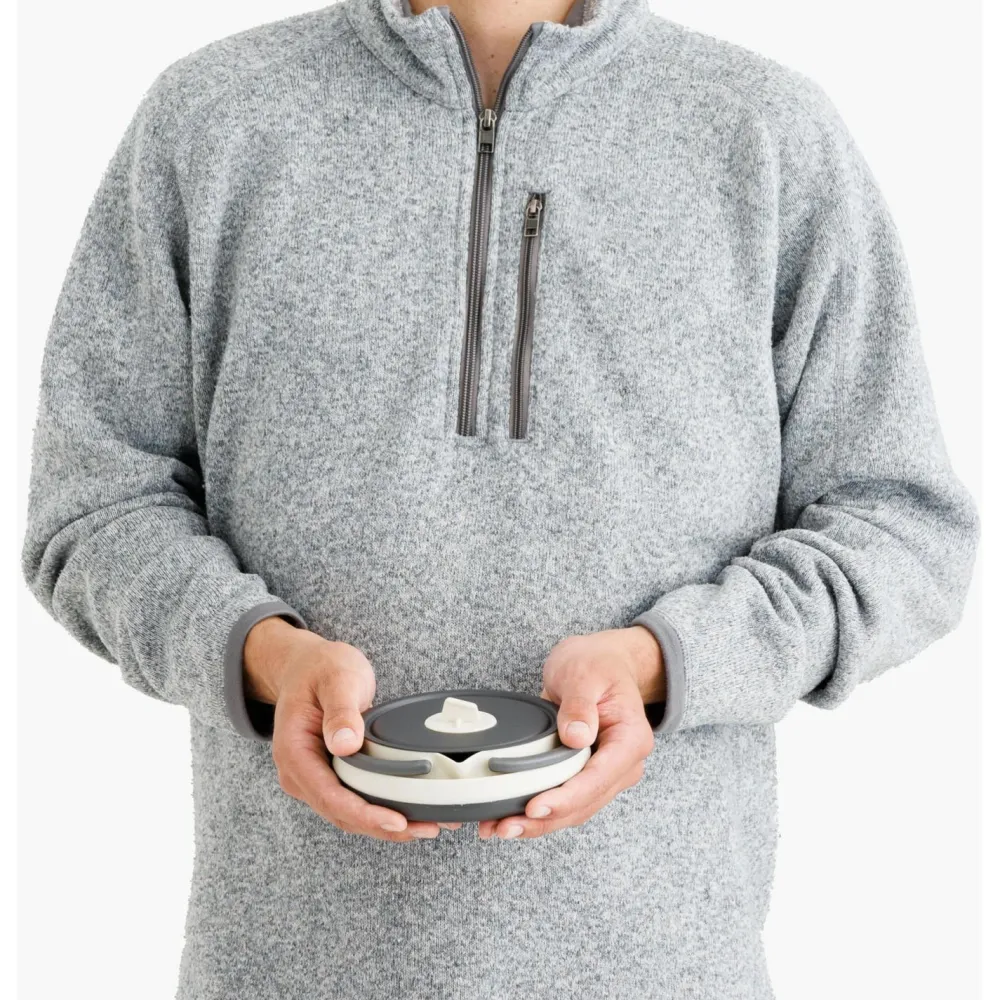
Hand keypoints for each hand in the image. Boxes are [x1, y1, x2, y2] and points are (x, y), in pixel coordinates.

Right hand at [244, 617, 452, 840]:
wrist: (307, 666)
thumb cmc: (320, 668)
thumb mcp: (335, 678)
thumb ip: (340, 710)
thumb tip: (345, 744)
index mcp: (294, 751)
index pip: (329, 795)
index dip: (364, 814)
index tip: (396, 821)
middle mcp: (300, 773)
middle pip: (341, 814)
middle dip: (382, 826)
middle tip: (427, 828)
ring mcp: (314, 778)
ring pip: (349, 814)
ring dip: (386, 825)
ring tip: (428, 825)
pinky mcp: (331, 776)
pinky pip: (355, 801)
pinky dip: (381, 810)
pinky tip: (411, 812)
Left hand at [478, 627, 660, 839]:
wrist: (602, 662)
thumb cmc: (597, 664)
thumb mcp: (584, 673)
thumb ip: (580, 704)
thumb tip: (576, 738)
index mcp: (630, 739)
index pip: (598, 778)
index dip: (566, 798)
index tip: (536, 807)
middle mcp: (623, 764)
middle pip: (584, 804)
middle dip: (544, 820)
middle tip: (505, 826)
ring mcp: (605, 774)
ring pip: (573, 810)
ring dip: (537, 824)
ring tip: (498, 828)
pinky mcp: (585, 776)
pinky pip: (564, 801)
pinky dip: (538, 813)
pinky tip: (509, 817)